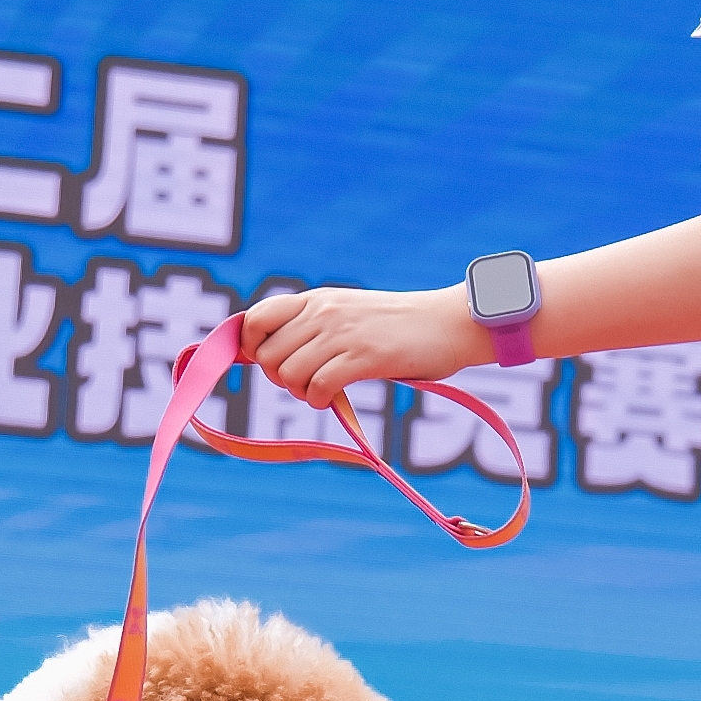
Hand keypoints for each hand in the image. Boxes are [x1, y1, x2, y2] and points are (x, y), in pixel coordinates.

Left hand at [241, 285, 490, 406]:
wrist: (450, 323)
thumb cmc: (402, 327)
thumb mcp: (351, 314)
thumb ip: (315, 327)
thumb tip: (273, 359)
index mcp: (317, 299)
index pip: (256, 318)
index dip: (251, 347)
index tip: (272, 362)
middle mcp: (323, 312)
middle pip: (267, 356)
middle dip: (280, 379)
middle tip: (307, 383)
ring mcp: (342, 333)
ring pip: (288, 374)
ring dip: (301, 393)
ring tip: (323, 392)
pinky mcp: (364, 357)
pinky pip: (318, 387)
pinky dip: (320, 401)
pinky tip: (335, 399)